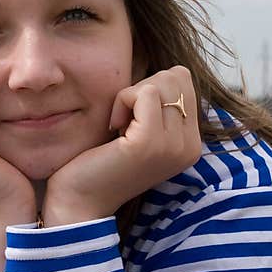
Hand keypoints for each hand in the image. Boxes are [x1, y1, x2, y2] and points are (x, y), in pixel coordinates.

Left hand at [42, 66, 202, 226]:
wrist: (80, 200)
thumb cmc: (101, 160)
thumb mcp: (140, 130)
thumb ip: (159, 106)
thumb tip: (171, 70)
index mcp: (190, 143)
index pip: (184, 81)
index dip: (150, 89)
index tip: (131, 119)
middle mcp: (190, 146)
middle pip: (176, 77)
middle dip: (142, 88)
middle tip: (123, 121)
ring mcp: (173, 146)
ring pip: (162, 81)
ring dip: (130, 96)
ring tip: (118, 126)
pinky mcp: (150, 143)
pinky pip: (144, 93)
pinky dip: (121, 101)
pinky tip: (112, 127)